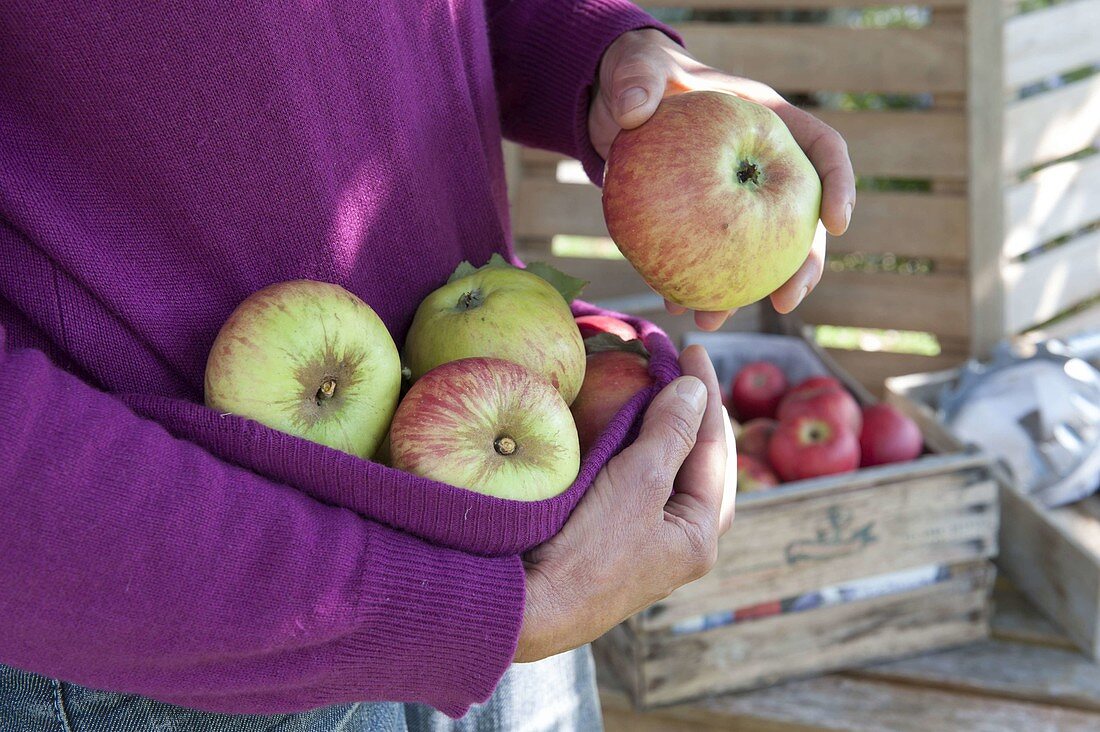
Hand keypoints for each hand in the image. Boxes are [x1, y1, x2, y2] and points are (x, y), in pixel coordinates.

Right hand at [514, 345, 735, 661]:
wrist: (531, 609)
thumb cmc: (590, 548)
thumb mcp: (638, 482)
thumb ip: (671, 432)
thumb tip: (695, 388)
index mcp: (699, 535)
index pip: (714, 449)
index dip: (705, 393)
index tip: (691, 349)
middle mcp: (679, 543)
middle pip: (698, 463)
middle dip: (693, 413)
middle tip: (681, 367)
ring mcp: (645, 544)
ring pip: (666, 473)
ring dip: (662, 430)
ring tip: (656, 388)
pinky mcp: (611, 541)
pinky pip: (634, 485)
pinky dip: (633, 451)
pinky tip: (620, 430)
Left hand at [589, 29, 855, 330]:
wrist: (614, 110)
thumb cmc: (639, 78)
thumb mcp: (636, 68)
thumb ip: (636, 80)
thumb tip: (632, 110)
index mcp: (769, 120)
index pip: (823, 149)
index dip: (839, 185)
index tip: (837, 224)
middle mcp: (762, 165)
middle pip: (801, 219)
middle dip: (799, 266)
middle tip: (785, 302)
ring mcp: (734, 198)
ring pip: (756, 251)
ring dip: (739, 292)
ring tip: (710, 319)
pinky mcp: (702, 222)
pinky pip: (707, 257)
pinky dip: (692, 282)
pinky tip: (673, 304)